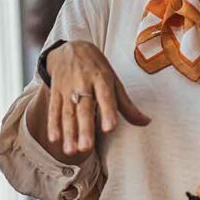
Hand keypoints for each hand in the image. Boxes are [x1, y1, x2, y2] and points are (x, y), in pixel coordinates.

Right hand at [46, 41, 149, 155]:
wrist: (70, 48)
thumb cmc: (97, 68)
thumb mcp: (114, 81)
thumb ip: (127, 105)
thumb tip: (146, 122)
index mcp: (101, 78)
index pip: (105, 96)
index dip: (107, 112)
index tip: (109, 129)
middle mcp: (83, 82)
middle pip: (84, 108)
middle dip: (84, 128)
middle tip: (86, 148)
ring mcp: (67, 87)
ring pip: (67, 112)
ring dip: (68, 132)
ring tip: (71, 151)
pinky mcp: (55, 91)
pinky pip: (54, 109)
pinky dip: (53, 124)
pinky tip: (54, 139)